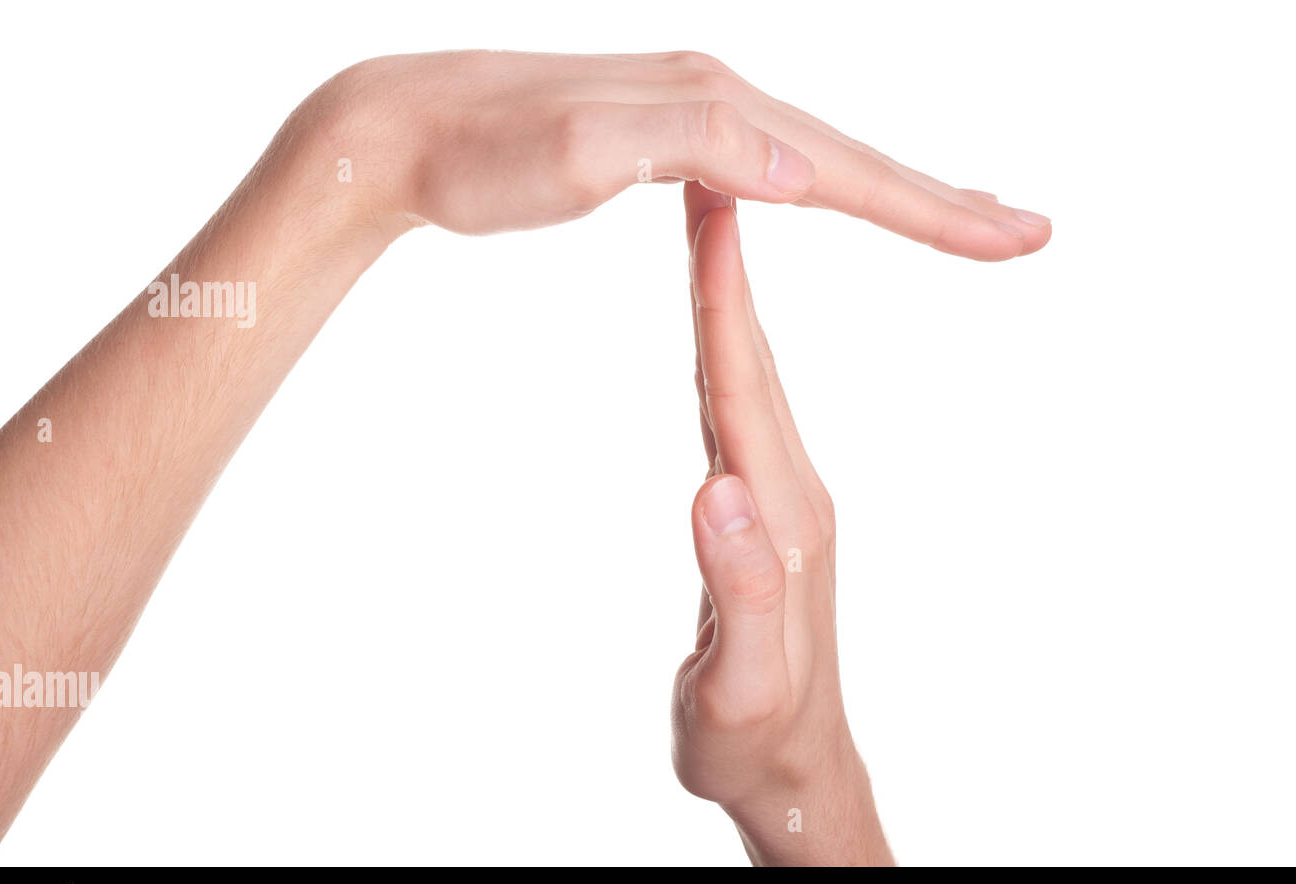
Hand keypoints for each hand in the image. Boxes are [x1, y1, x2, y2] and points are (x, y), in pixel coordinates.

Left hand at [324, 51, 1049, 259]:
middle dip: (942, 201)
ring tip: (953, 214)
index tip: (1013, 241)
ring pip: (816, 158)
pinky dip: (819, 183)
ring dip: (893, 190)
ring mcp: (688, 116)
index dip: (935, 213)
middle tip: (1023, 232)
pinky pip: (767, 164)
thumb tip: (802, 170)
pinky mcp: (658, 137)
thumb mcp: (582, 155)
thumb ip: (696, 146)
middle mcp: (714, 102)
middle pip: (853, 158)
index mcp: (713, 111)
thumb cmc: (479, 157)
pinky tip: (819, 190)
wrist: (399, 132)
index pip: (848, 172)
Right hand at [671, 183, 891, 864]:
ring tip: (710, 245)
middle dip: (731, 276)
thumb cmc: (755, 739)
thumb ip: (738, 590)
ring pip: (752, 388)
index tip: (713, 220)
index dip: (726, 307)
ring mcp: (783, 509)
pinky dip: (727, 366)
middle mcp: (790, 499)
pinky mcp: (768, 524)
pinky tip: (714, 351)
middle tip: (707, 189)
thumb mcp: (742, 684)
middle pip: (756, 369)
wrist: (794, 772)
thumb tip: (716, 490)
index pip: (745, 395)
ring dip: (731, 313)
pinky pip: (744, 422)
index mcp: (779, 523)